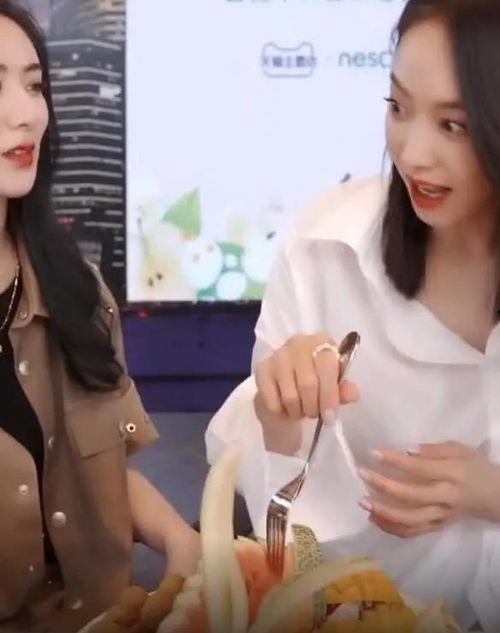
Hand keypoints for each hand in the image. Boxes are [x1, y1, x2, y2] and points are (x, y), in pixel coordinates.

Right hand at [255, 332, 358, 423]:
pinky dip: (281, 412)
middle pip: (308, 383)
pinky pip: (273, 401)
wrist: (286, 389)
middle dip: (313, 406)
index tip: (331, 416)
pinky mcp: (261, 370)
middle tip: (315, 414)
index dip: (329, 394)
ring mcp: (277, 355)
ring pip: (290, 396)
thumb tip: (352, 393)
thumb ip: (344, 390)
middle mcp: (298, 342)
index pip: (327, 366)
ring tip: (301, 410)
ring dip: (298, 411)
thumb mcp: (334, 387)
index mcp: (322, 341)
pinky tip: (285, 407)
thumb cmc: (316, 384)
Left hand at [357, 441, 499, 538]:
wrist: (495, 496)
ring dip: (384, 512)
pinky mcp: (437, 527)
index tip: (374, 453)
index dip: (396, 460)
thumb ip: (434, 449)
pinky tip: (374, 517)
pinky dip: (391, 527)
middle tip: (362, 473)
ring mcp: (441, 516)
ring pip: (410, 520)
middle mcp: (446, 499)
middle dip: (383, 485)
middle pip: (412, 496)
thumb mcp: (459, 449)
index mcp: (453, 475)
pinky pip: (412, 532)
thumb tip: (407, 449)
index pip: (420, 468)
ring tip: (363, 501)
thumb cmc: (474, 467)